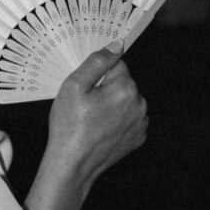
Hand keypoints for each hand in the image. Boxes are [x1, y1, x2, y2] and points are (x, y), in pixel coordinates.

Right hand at [44, 47, 147, 185]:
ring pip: (125, 101)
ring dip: (111, 105)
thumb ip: (96, 62)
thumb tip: (116, 44)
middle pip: (122, 83)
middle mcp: (139, 105)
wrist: (72, 165)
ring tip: (91, 120)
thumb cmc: (69, 126)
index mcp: (125, 89)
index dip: (96, 75)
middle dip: (105, 89)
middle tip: (84, 106)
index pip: (116, 65)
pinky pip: (128, 119)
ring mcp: (140, 123)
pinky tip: (100, 130)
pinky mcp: (138, 138)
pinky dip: (117, 121)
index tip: (85, 89)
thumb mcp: (74, 86)